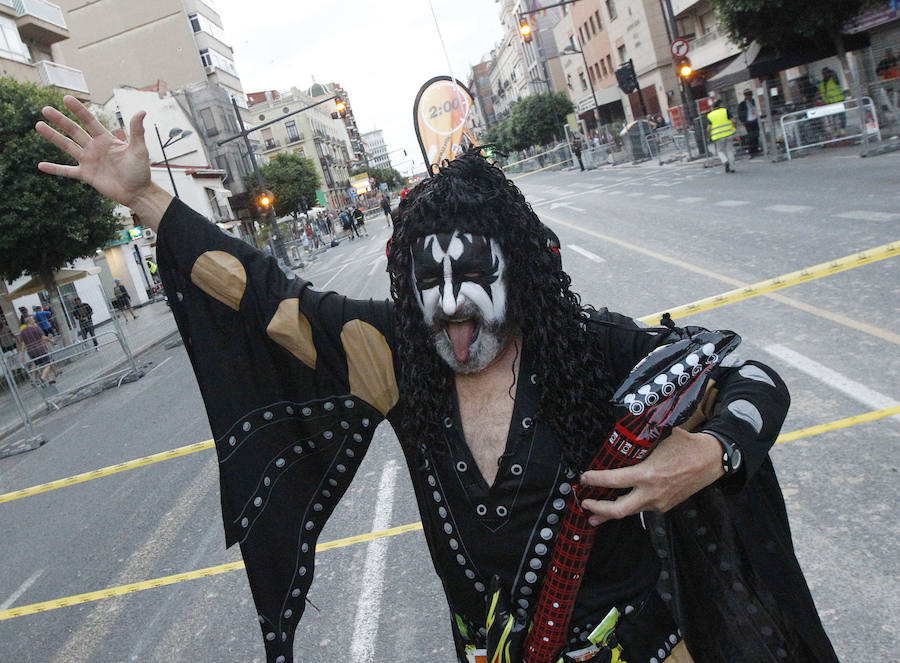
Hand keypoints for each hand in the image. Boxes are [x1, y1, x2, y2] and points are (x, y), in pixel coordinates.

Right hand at [35, 96, 170, 226]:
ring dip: (53, 137)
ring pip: (67, 146)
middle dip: (60, 120)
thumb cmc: (140, 170)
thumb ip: (137, 131)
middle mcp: (95, 148)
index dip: (79, 111)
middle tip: (45, 109)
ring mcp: (89, 161)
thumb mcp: (139, 149)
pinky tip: (40, 166)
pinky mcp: (86, 175)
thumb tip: (142, 111)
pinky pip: (67, 171)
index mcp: (106, 140)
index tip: (66, 98)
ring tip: (38, 125)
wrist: (138, 192)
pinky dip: (55, 169)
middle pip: (74, 131)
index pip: (90, 121)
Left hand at [580, 428, 723, 525]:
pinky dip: (628, 508)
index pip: (613, 481)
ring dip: (610, 514)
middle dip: (598, 509)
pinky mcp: (665, 506)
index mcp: (648, 475)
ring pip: (629, 512)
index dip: (595, 480)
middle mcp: (652, 493)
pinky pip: (642, 509)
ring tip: (594, 516)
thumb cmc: (687, 445)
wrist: (713, 459)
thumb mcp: (660, 440)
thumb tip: (623, 441)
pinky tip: (620, 505)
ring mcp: (659, 503)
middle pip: (618, 510)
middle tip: (584, 503)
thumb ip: (640, 446)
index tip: (583, 477)